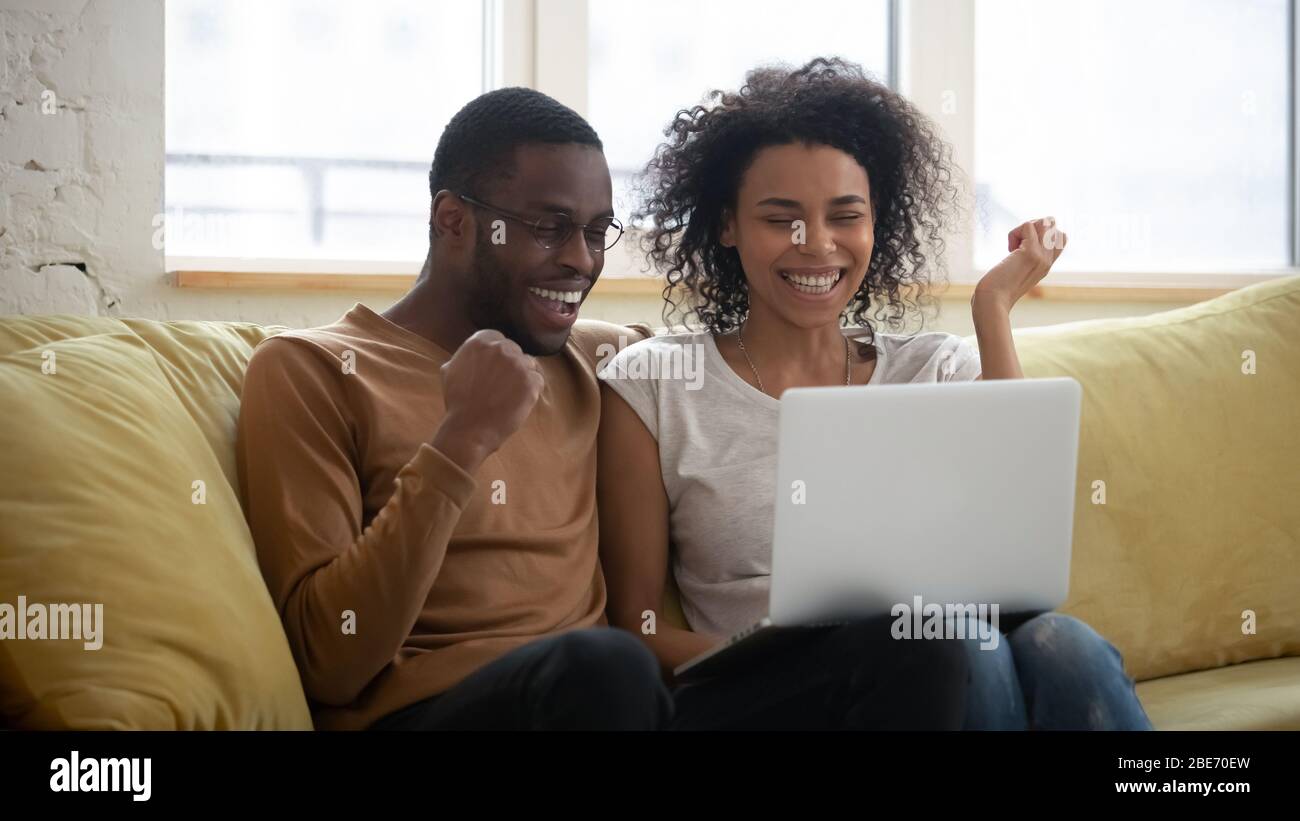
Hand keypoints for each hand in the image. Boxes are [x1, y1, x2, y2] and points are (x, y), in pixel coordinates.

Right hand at [432, 329, 544, 472]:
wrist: (468, 429)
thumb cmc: (458, 403)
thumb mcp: (451, 370)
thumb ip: (466, 356)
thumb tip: (473, 353)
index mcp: (479, 342)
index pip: (497, 339)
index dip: (497, 355)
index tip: (495, 368)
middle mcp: (500, 348)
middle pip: (514, 350)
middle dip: (510, 366)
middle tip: (502, 385)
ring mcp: (517, 364)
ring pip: (529, 363)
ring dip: (522, 376)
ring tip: (510, 394)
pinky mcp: (531, 381)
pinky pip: (538, 380)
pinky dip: (531, 390)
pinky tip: (518, 401)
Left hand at [973, 217, 1067, 311]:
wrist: (992, 302)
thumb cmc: (996, 290)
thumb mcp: (1016, 272)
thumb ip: (1024, 258)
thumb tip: (1021, 241)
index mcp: (1046, 265)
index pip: (1061, 237)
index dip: (1041, 233)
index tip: (1023, 245)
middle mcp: (1048, 260)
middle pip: (1053, 225)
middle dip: (1033, 226)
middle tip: (1018, 243)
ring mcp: (1042, 256)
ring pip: (1045, 221)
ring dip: (1025, 227)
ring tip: (1014, 245)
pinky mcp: (1031, 252)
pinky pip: (1027, 225)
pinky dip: (1013, 234)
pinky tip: (1008, 250)